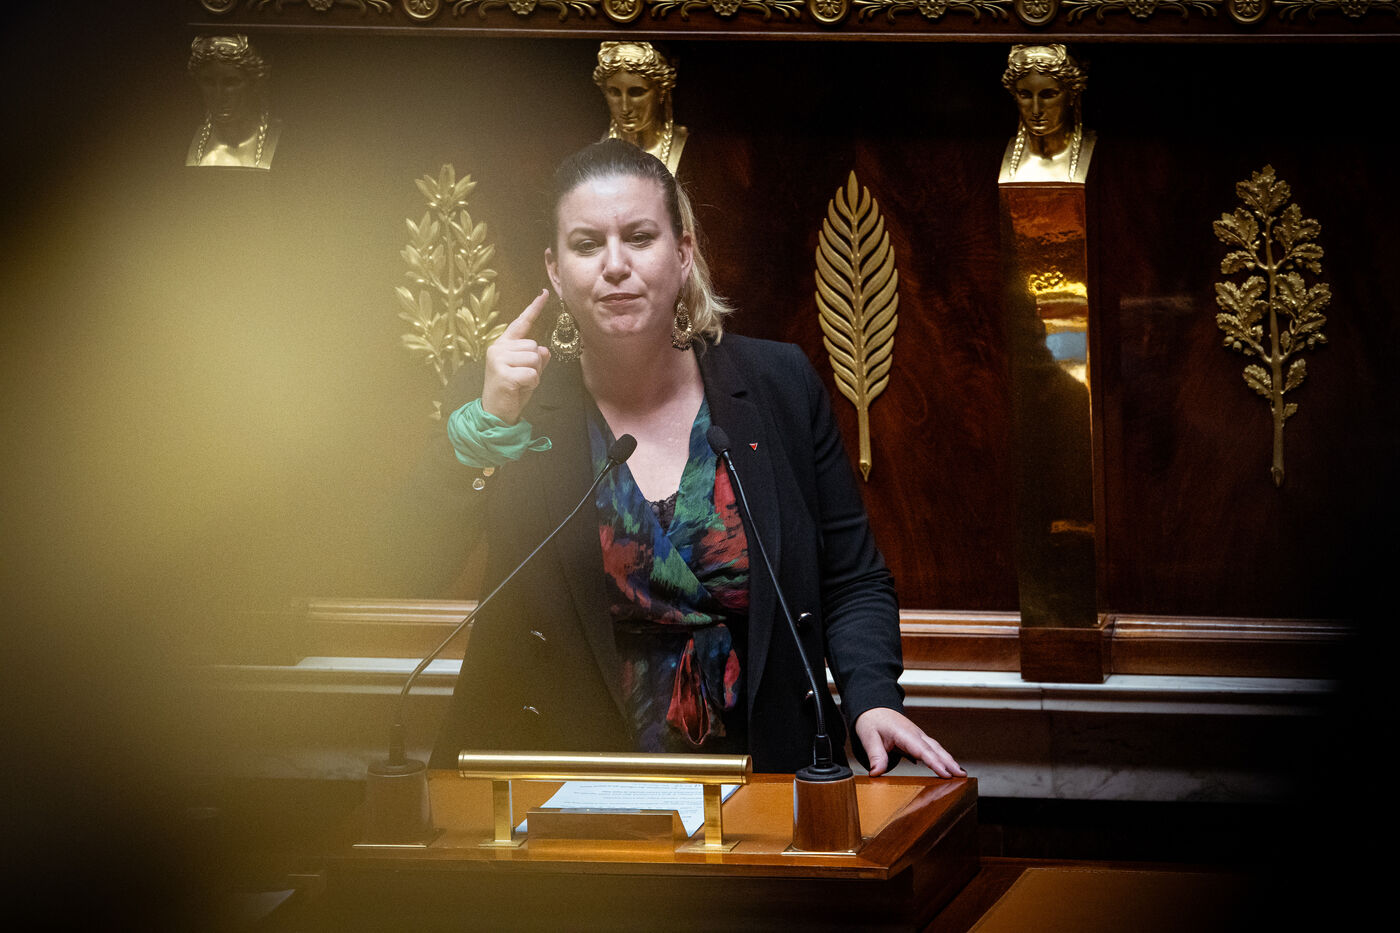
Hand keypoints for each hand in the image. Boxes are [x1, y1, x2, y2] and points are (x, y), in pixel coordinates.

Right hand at [481, 289, 551, 424]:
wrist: (495, 413)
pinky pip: (532, 373)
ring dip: (534, 374)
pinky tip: (519, 389)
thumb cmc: (511, 392)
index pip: (521, 323)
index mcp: (503, 344)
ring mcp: (499, 359)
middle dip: (536, 364)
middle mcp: (498, 348)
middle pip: (535, 346)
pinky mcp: (503, 373)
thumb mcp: (527, 372)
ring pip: (535, 359)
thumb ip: (536, 359)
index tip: (544, 293)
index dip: (534, 308)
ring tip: (520, 383)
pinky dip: (532, 383)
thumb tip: (544, 350)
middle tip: (522, 378)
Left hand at [853, 707, 964, 778]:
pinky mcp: (917, 738)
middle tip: (962, 775)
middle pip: (935, 749)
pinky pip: (932, 748)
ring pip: (937, 748)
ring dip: (949, 760)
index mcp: (904, 733)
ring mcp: (918, 735)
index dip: (935, 763)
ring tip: (960, 773)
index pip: (922, 750)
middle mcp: (915, 733)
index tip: (945, 774)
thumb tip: (876, 773)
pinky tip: (948, 766)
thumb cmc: (871, 720)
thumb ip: (875, 755)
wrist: (873, 707)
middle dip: (949, 763)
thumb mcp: (868, 737)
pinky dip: (942, 757)